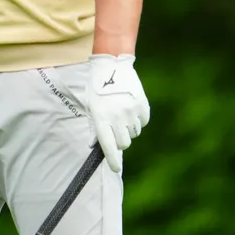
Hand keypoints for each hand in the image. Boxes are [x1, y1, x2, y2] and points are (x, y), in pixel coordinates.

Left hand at [84, 53, 150, 172]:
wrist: (112, 65)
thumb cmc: (97, 87)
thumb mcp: (91, 106)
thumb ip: (95, 126)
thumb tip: (96, 146)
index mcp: (101, 117)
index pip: (108, 145)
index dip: (112, 159)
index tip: (114, 169)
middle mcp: (117, 116)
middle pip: (124, 143)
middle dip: (120, 140)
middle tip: (116, 128)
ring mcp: (131, 111)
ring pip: (134, 133)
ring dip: (128, 128)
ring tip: (121, 112)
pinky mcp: (143, 106)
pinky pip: (143, 122)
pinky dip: (137, 119)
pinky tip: (129, 106)